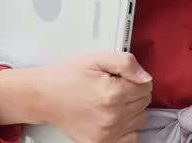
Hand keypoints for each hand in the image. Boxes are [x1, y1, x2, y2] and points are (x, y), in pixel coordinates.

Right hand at [34, 51, 152, 142]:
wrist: (45, 96)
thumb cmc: (68, 76)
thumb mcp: (97, 58)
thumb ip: (126, 63)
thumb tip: (145, 77)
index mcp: (113, 93)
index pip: (146, 86)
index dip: (135, 78)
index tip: (121, 77)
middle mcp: (112, 116)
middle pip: (144, 102)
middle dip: (134, 92)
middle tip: (114, 87)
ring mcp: (106, 133)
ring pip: (140, 119)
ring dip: (132, 109)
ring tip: (112, 101)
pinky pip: (130, 137)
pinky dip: (127, 128)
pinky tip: (114, 117)